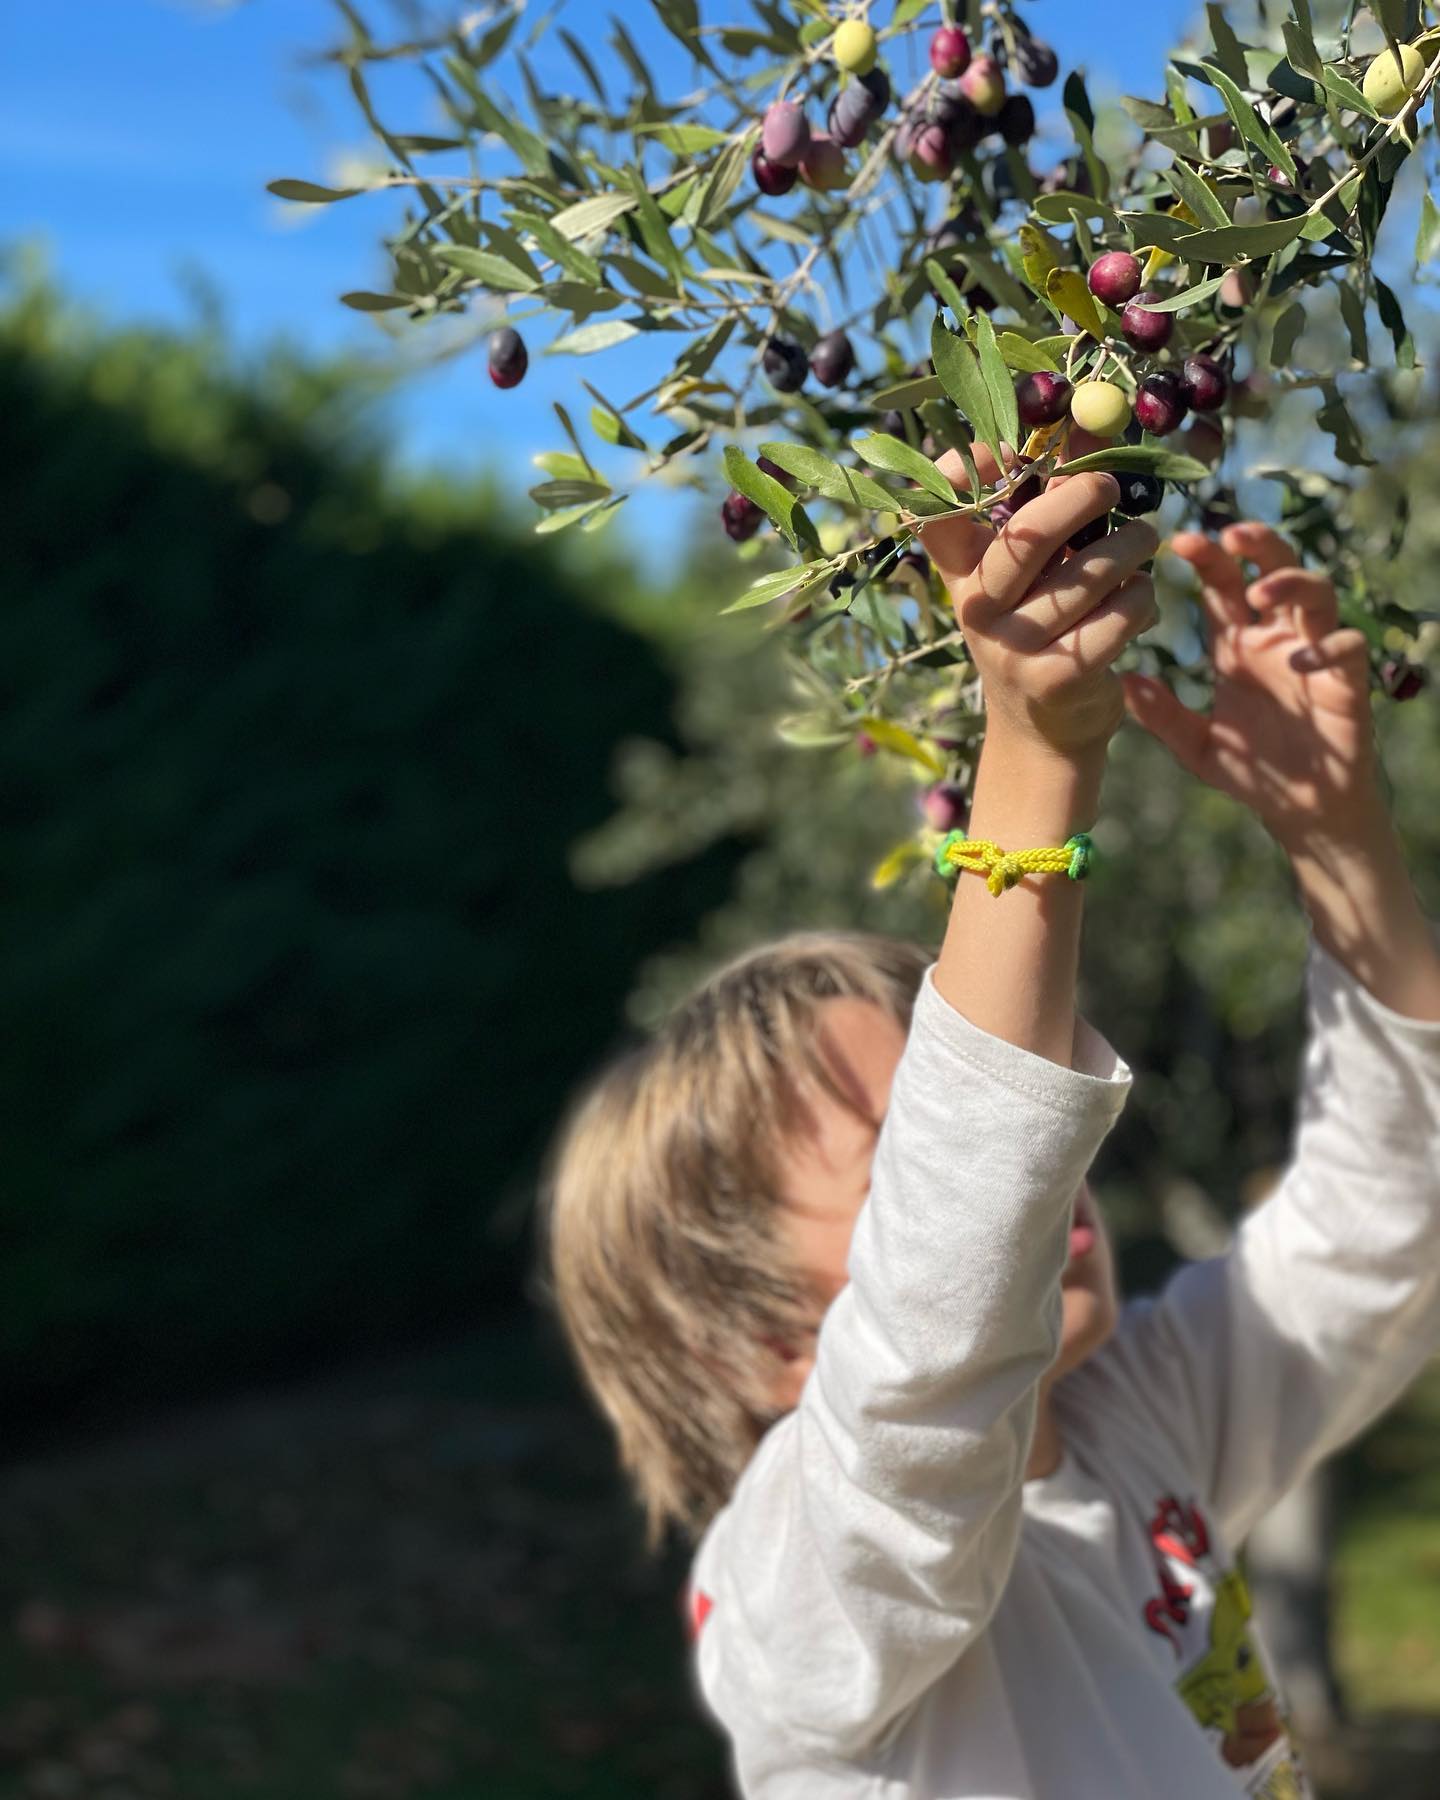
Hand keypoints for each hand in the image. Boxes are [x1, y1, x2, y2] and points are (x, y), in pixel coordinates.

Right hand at [920, 442, 1159, 758]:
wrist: (1043, 730)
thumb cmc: (1041, 628)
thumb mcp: (1030, 572)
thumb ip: (1048, 500)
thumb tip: (1089, 419)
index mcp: (962, 574)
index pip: (934, 514)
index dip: (961, 472)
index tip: (1007, 448)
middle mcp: (977, 610)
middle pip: (1026, 536)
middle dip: (1079, 498)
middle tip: (1111, 487)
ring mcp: (1015, 647)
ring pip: (1092, 572)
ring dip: (1133, 547)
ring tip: (1142, 542)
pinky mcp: (1059, 677)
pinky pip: (1122, 612)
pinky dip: (1143, 597)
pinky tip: (1139, 601)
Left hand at [1122, 522, 1380, 853]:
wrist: (1300, 809)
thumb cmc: (1251, 771)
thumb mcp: (1195, 746)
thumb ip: (1162, 716)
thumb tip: (1123, 682)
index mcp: (1236, 645)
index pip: (1223, 586)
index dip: (1208, 558)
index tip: (1180, 541)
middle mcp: (1275, 639)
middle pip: (1273, 569)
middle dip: (1256, 545)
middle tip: (1230, 534)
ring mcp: (1313, 654)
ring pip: (1316, 593)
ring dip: (1290, 583)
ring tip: (1258, 594)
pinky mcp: (1347, 680)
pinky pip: (1347, 645)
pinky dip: (1327, 645)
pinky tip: (1299, 659)